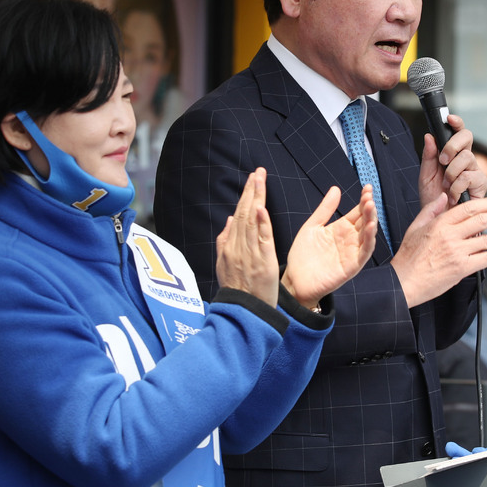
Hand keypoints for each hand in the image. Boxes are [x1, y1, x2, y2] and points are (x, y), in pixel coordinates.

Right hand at [215, 167, 278, 307]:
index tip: (252, 180)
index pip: (238, 216)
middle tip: (257, 172)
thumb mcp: (224, 266)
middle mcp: (237, 248)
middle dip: (251, 191)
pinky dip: (262, 224)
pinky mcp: (262, 263)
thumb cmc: (237, 292)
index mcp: (229, 247)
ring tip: (260, 180)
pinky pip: (262, 240)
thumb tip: (228, 220)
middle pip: (244, 214)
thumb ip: (224, 242)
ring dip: (256, 199)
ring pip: (252, 222)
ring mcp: (249, 255)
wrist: (242, 314)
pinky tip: (262, 208)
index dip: (245, 196)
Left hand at [280, 184, 377, 308]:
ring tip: (371, 207)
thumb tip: (336, 189)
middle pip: (365, 221)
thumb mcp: (312, 226)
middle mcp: (350, 239)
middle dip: (369, 208)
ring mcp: (352, 252)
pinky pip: (365, 252)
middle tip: (369, 196)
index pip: (357, 212)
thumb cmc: (303, 255)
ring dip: (372, 220)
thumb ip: (325, 209)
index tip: (367, 187)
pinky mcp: (352, 266)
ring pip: (368, 235)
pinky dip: (370, 239)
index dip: (363, 200)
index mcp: (341, 229)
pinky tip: (370, 227)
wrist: (295, 280)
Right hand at [391, 194, 486, 308]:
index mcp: (439, 224)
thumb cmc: (408, 257)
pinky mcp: (461, 268)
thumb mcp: (415, 228)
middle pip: (483, 221)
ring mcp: (457, 252)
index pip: (469, 208)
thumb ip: (430, 210)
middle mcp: (450, 236)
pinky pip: (485, 259)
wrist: (404, 281)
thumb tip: (443, 197)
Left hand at [419, 115, 486, 206]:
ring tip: (446, 186)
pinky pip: (469, 176)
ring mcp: (475, 170)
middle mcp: (466, 159)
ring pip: (467, 157)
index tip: (449, 118)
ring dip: (452, 172)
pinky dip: (457, 186)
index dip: (457, 123)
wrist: (439, 219)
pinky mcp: (481, 184)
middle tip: (442, 161)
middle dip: (452, 146)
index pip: (459, 133)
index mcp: (453, 154)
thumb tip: (429, 136)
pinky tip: (453, 195)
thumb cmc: (433, 197)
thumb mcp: (425, 175)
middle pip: (467, 137)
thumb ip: (428, 156)